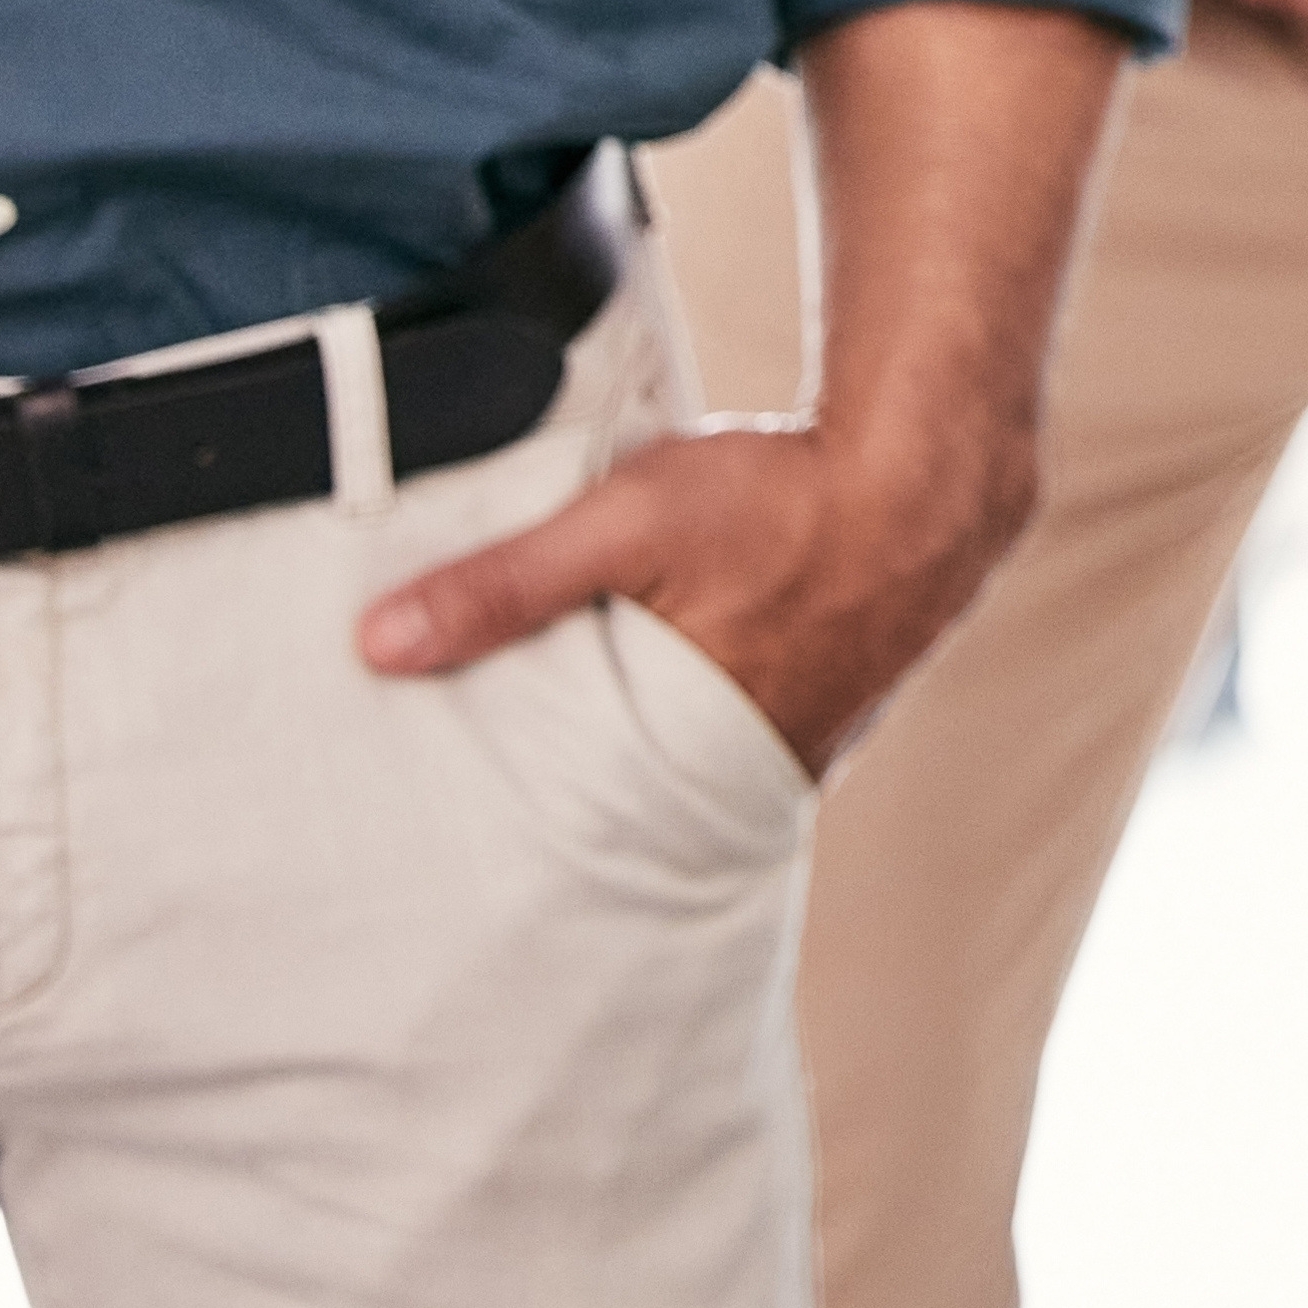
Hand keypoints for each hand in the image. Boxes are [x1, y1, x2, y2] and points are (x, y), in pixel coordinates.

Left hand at [360, 410, 1029, 779]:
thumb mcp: (624, 522)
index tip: (448, 835)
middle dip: (566, 812)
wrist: (930, 472)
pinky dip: (689, 734)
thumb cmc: (783, 498)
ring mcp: (797, 744)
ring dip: (631, 771)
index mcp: (694, 754)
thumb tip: (378, 644)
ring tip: (558, 759)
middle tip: (481, 812)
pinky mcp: (819, 708)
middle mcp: (751, 771)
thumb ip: (506, 585)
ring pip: (683, 779)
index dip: (516, 834)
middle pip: (627, 814)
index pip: (577, 827)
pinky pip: (734, 743)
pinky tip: (660, 701)